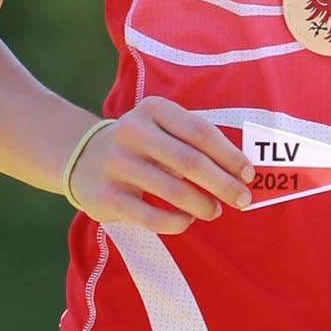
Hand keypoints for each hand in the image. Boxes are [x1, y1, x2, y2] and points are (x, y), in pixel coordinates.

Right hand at [67, 98, 254, 233]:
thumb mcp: (162, 128)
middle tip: (243, 199)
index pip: (200, 131)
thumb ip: (195, 142)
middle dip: (223, 183)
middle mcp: (132, 132)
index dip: (229, 154)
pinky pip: (150, 216)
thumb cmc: (141, 144)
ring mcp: (116, 164)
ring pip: (172, 190)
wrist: (82, 157)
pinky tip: (188, 220)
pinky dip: (176, 221)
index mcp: (153, 109)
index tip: (249, 173)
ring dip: (202, 204)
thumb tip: (240, 171)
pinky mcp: (106, 196)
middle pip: (190, 160)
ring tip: (215, 211)